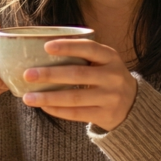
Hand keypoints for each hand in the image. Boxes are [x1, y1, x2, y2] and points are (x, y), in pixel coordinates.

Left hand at [20, 39, 137, 131]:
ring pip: (74, 97)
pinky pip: (77, 113)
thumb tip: (41, 51)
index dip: (68, 46)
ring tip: (28, 97)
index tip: (46, 47)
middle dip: (50, 74)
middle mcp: (113, 76)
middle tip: (28, 74)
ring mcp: (110, 97)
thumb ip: (83, 55)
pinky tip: (43, 107)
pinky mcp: (105, 114)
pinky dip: (58, 110)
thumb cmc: (107, 77)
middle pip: (77, 74)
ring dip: (48, 97)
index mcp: (111, 57)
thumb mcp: (104, 62)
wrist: (132, 104)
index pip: (89, 48)